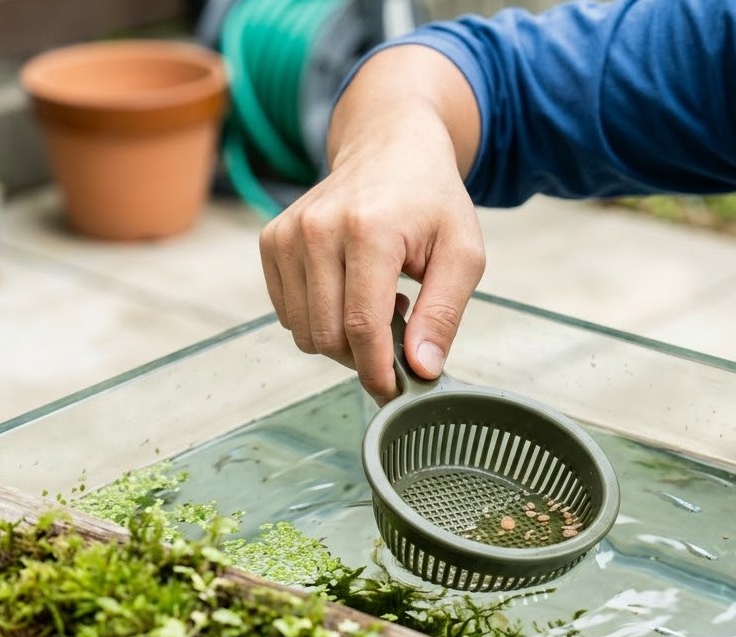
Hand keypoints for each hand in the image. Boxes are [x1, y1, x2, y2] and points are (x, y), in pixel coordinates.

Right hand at [259, 117, 484, 402]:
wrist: (390, 146)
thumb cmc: (432, 200)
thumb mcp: (463, 253)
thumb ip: (444, 314)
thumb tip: (422, 369)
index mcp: (368, 230)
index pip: (361, 327)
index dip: (378, 371)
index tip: (396, 392)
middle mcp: (317, 230)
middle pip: (328, 336)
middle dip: (364, 355)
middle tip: (400, 330)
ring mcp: (287, 234)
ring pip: (304, 331)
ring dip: (342, 337)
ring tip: (378, 301)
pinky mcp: (271, 241)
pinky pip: (288, 313)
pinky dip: (320, 317)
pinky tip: (350, 290)